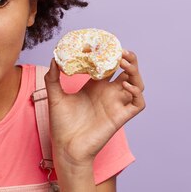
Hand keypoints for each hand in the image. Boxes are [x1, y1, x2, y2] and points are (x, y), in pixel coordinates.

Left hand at [44, 49, 145, 166]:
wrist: (66, 147)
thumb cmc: (61, 124)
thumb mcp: (55, 96)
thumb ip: (53, 77)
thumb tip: (54, 58)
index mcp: (94, 87)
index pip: (108, 66)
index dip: (109, 55)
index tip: (104, 44)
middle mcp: (108, 94)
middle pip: (126, 72)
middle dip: (127, 59)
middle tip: (121, 51)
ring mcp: (116, 105)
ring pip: (136, 84)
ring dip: (135, 72)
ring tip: (125, 63)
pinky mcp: (121, 117)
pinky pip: (138, 103)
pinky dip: (137, 92)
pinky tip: (126, 84)